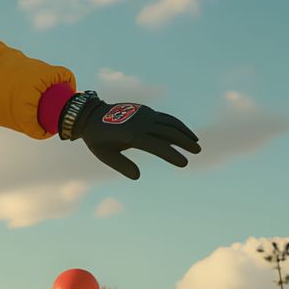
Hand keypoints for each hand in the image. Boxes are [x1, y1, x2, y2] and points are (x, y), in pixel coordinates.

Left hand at [64, 91, 201, 180]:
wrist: (91, 115)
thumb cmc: (97, 139)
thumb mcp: (105, 155)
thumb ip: (121, 165)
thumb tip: (137, 176)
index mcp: (131, 134)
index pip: (156, 145)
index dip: (171, 154)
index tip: (184, 163)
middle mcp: (141, 122)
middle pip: (168, 132)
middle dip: (184, 142)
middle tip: (197, 152)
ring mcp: (144, 114)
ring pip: (170, 123)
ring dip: (184, 132)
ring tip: (196, 144)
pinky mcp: (146, 111)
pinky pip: (165, 118)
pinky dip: (177, 125)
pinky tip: (185, 133)